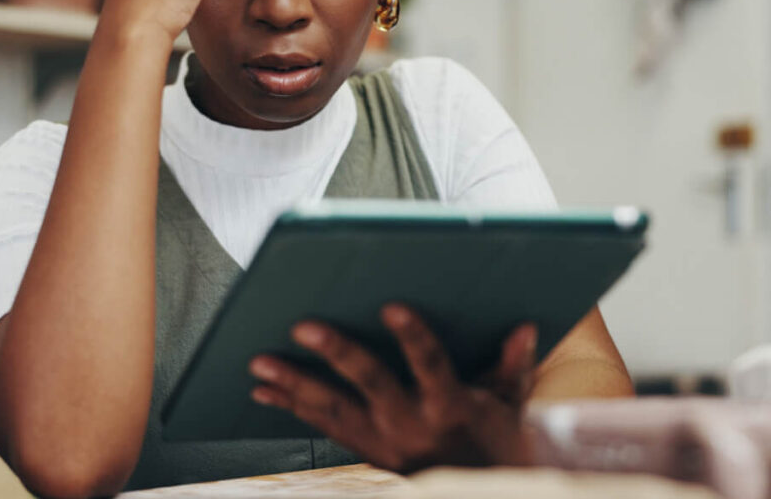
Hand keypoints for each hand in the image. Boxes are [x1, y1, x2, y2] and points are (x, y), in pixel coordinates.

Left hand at [248, 304, 537, 472]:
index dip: (412, 336)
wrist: (480, 491)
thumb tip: (525, 327)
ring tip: (259, 364)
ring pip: (333, 409)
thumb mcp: (512, 402)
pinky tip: (264, 390)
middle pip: (370, 383)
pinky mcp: (364, 450)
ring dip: (294, 385)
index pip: (431, 364)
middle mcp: (411, 424)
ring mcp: (383, 441)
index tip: (392, 306)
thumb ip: (515, 364)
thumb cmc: (495, 437)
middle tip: (303, 327)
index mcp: (450, 406)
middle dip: (335, 354)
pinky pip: (322, 426)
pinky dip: (292, 406)